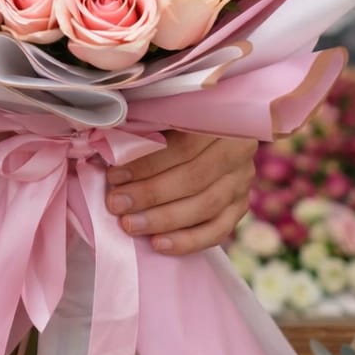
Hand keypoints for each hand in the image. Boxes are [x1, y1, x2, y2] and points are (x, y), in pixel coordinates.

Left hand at [105, 131, 256, 255]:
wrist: (205, 130)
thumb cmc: (170, 118)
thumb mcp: (160, 111)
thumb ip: (145, 126)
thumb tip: (111, 149)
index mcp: (221, 118)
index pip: (184, 146)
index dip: (148, 163)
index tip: (115, 176)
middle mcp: (239, 149)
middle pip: (194, 178)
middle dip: (150, 194)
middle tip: (116, 204)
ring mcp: (242, 179)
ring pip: (206, 206)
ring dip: (164, 219)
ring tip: (130, 225)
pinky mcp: (241, 205)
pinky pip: (218, 230)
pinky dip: (188, 240)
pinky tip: (159, 244)